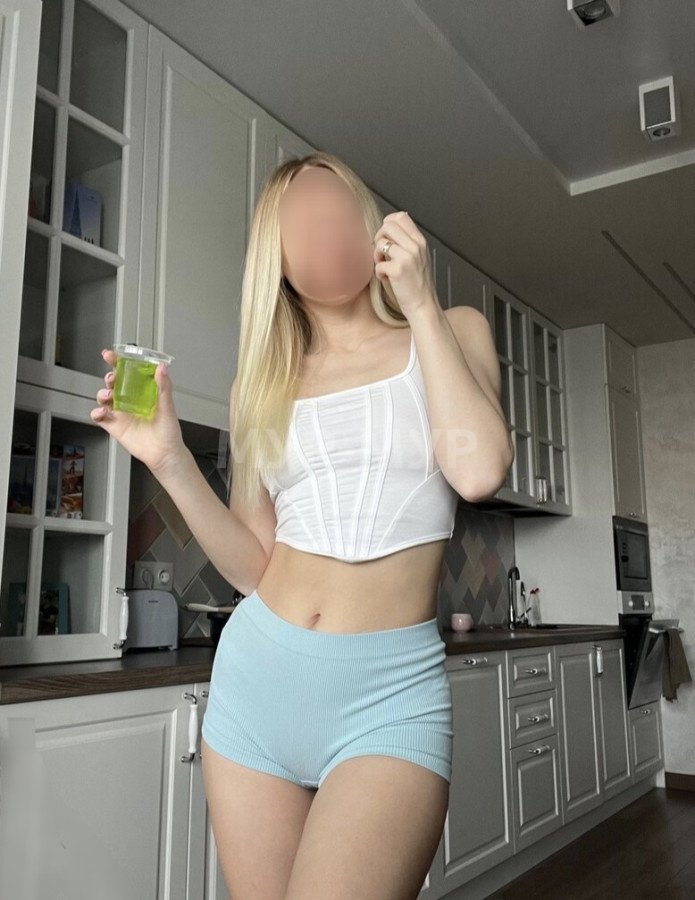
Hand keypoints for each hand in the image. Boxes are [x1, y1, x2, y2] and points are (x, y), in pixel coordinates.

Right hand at [90, 349, 185, 477]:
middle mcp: (130, 401)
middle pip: (113, 384)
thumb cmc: (169, 431)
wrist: (164, 453)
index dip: (117, 363)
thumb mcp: (168, 406)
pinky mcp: (115, 426)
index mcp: (142, 392)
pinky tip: (103, 411)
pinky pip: (99, 417)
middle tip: (112, 379)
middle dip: (109, 377)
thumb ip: (164, 386)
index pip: (128, 373)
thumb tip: (161, 368)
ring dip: (102, 394)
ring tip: (108, 396)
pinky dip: (97, 412)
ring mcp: (121, 413)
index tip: (110, 355)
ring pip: (104, 398)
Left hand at [372, 211, 438, 317]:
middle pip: (388, 225)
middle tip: (382, 253)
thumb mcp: (419, 257)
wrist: (423, 304)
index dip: (388, 223)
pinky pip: (378, 264)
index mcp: (420, 241)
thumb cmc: (418, 283)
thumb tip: (389, 226)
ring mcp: (407, 257)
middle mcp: (415, 246)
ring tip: (384, 267)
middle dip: (379, 237)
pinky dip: (379, 273)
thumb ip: (408, 242)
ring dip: (377, 256)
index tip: (386, 237)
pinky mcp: (398, 270)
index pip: (401, 217)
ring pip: (380, 244)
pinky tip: (387, 279)